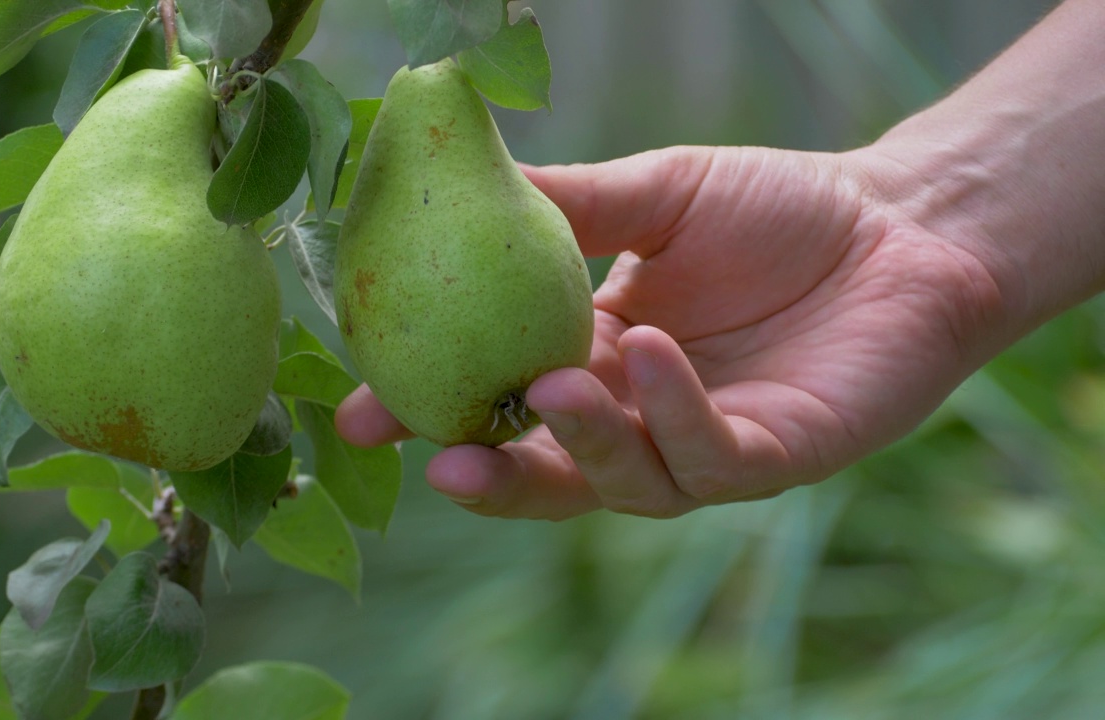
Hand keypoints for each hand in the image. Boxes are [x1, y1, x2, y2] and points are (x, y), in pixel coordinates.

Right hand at [336, 144, 1002, 518]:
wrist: (902, 222)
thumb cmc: (778, 209)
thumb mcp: (655, 195)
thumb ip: (568, 204)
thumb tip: (460, 181)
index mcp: (595, 361)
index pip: (501, 403)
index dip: (433, 415)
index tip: (364, 414)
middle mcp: (640, 419)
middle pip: (549, 473)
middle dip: (490, 475)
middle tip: (436, 457)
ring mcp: (703, 446)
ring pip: (625, 481)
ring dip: (584, 441)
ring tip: (551, 383)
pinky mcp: (774, 457)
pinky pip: (711, 458)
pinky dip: (674, 412)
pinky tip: (651, 352)